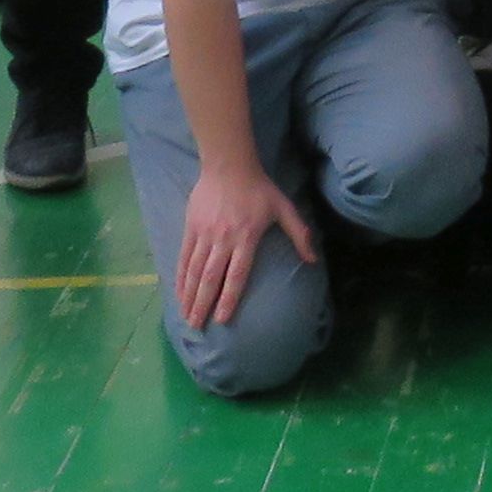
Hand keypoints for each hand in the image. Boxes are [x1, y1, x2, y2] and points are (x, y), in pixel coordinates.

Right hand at [174, 152, 320, 329]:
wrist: (229, 164)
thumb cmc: (259, 189)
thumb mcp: (284, 207)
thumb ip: (300, 233)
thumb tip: (313, 260)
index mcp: (246, 237)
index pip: (236, 274)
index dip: (228, 298)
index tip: (222, 320)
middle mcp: (223, 239)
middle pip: (211, 277)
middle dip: (203, 304)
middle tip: (197, 327)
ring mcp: (204, 234)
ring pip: (194, 270)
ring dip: (189, 295)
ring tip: (186, 316)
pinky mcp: (191, 228)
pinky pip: (183, 257)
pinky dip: (180, 277)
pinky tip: (178, 293)